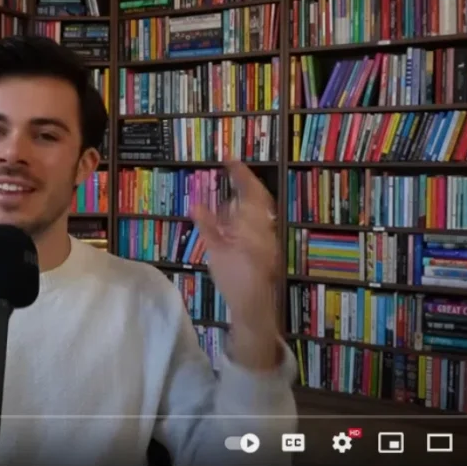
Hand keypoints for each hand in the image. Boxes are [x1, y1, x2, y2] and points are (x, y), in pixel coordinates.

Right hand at [191, 161, 281, 369]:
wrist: (254, 306)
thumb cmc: (234, 279)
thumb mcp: (216, 252)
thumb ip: (208, 226)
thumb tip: (197, 204)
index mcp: (253, 224)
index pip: (249, 191)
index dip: (240, 174)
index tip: (230, 159)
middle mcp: (266, 227)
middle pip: (259, 197)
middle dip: (246, 182)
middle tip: (231, 170)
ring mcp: (269, 237)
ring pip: (261, 210)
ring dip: (247, 197)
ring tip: (229, 193)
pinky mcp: (269, 247)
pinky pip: (260, 222)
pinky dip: (248, 213)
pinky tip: (234, 218)